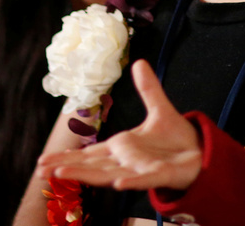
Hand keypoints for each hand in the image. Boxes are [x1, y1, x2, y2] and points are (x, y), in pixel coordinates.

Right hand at [35, 60, 203, 190]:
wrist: (203, 155)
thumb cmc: (177, 140)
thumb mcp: (160, 109)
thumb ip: (148, 88)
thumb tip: (138, 62)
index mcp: (123, 147)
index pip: (90, 153)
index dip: (67, 157)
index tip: (42, 162)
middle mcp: (127, 161)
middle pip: (92, 165)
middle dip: (67, 167)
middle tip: (40, 171)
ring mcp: (142, 169)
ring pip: (109, 174)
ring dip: (87, 175)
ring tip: (61, 174)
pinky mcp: (161, 175)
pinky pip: (144, 179)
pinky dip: (131, 180)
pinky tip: (119, 182)